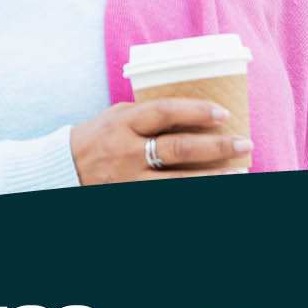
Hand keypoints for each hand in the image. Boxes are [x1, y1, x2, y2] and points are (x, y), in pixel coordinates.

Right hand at [69, 99, 251, 183]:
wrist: (63, 168)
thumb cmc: (98, 136)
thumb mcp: (119, 116)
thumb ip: (149, 114)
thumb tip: (194, 112)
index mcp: (124, 123)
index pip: (165, 112)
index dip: (196, 111)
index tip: (223, 113)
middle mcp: (126, 152)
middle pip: (178, 148)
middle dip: (215, 146)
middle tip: (244, 143)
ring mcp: (128, 179)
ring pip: (177, 180)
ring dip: (212, 176)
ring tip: (238, 171)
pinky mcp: (129, 197)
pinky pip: (166, 196)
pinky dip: (191, 193)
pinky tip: (212, 188)